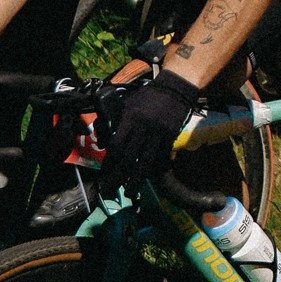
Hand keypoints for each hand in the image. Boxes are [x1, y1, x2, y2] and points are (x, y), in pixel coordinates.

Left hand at [108, 71, 203, 187]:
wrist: (176, 88)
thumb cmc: (148, 96)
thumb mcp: (128, 103)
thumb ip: (117, 121)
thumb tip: (106, 143)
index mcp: (131, 117)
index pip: (117, 145)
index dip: (110, 162)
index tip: (104, 174)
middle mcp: (145, 126)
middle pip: (129, 157)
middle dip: (118, 176)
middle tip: (109, 191)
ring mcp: (159, 133)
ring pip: (145, 161)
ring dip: (135, 179)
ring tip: (129, 193)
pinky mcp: (170, 137)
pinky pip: (160, 157)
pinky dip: (152, 170)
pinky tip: (145, 179)